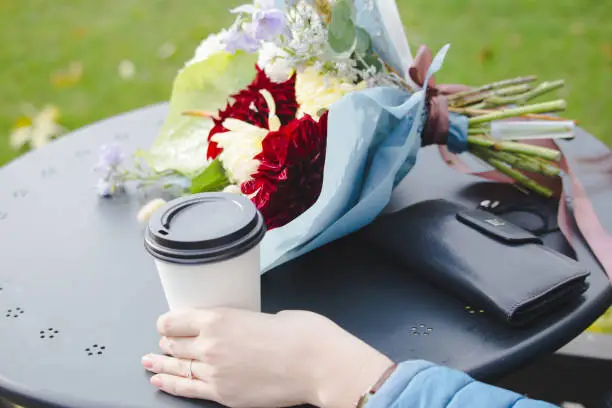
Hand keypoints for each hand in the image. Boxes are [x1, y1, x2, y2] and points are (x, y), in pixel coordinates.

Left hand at [142, 308, 392, 407]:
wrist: (318, 365)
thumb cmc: (303, 334)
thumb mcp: (270, 314)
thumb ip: (247, 322)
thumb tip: (246, 329)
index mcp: (219, 318)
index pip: (176, 320)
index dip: (168, 322)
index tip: (167, 323)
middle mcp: (210, 345)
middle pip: (175, 344)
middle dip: (168, 343)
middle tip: (165, 342)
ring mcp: (215, 373)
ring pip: (177, 367)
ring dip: (161, 364)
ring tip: (149, 363)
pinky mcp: (224, 395)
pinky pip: (189, 389)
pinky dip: (171, 385)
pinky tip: (161, 381)